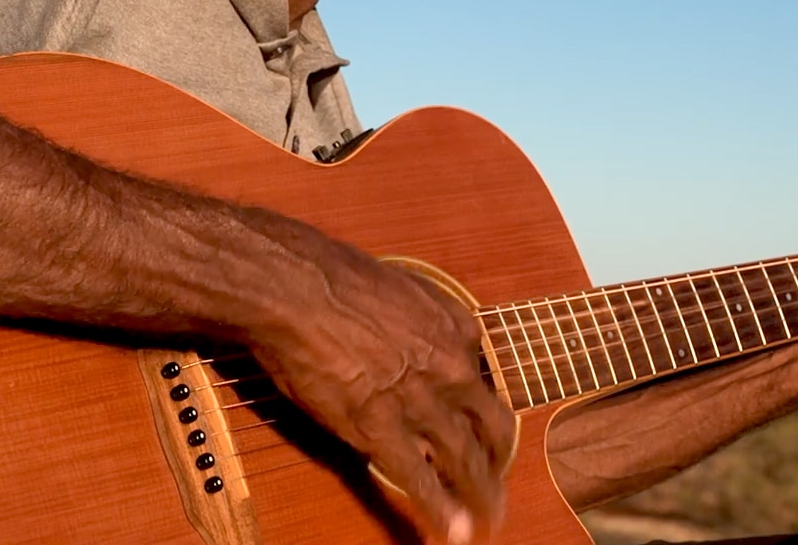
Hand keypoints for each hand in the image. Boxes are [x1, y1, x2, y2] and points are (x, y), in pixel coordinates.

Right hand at [239, 217, 512, 544]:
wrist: (297, 287)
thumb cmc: (337, 277)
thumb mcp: (404, 287)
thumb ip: (425, 318)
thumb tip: (421, 336)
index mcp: (458, 329)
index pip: (483, 379)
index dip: (478, 408)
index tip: (476, 425)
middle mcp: (451, 368)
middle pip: (492, 426)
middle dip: (499, 461)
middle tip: (499, 484)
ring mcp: (420, 402)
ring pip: (465, 458)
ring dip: (481, 494)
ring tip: (489, 517)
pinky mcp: (380, 429)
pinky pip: (419, 479)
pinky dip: (440, 510)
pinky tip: (453, 532)